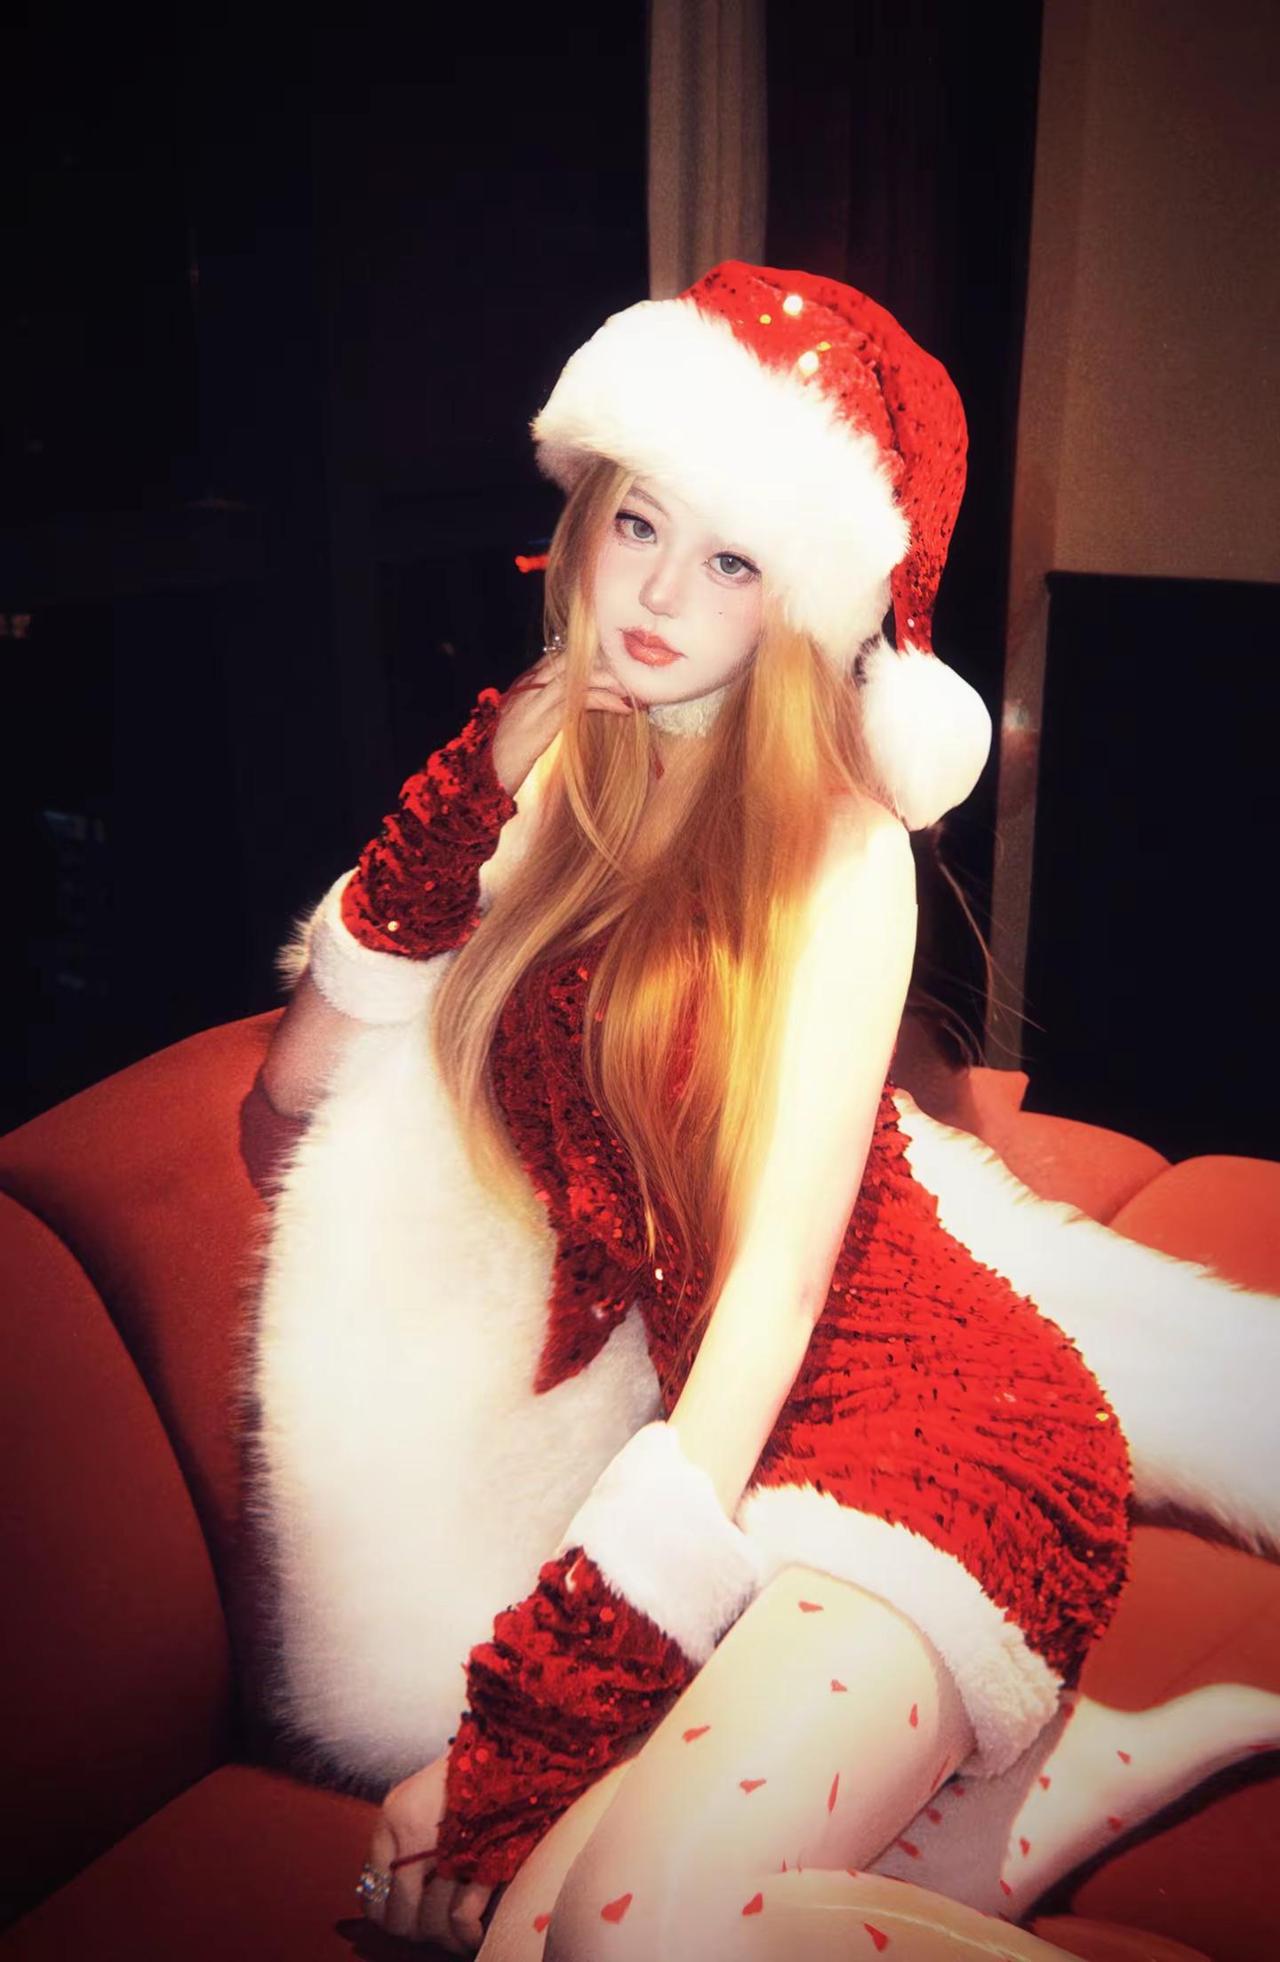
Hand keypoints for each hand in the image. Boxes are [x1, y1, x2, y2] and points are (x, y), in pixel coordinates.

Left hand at [360, 1752, 498, 1951]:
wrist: (514, 1745)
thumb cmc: (469, 1773)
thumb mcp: (419, 1795)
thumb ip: (403, 1836)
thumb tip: (390, 1893)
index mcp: (394, 1816)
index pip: (372, 1889)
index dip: (386, 1915)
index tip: (403, 1920)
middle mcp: (412, 1833)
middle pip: (399, 1914)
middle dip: (415, 1931)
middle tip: (430, 1933)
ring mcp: (446, 1846)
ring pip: (429, 1921)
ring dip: (441, 1938)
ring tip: (453, 1940)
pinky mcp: (482, 1857)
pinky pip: (461, 1917)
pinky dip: (464, 1935)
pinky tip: (470, 1937)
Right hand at [491, 640, 636, 798]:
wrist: (479, 782)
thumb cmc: (504, 761)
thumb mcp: (527, 731)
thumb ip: (548, 715)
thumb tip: (580, 710)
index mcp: (523, 687)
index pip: (559, 659)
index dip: (590, 660)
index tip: (617, 667)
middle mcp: (527, 688)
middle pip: (569, 660)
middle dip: (603, 664)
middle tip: (633, 674)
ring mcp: (532, 703)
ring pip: (576, 676)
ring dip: (610, 680)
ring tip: (635, 690)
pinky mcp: (540, 723)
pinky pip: (577, 701)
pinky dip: (604, 700)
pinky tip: (623, 707)